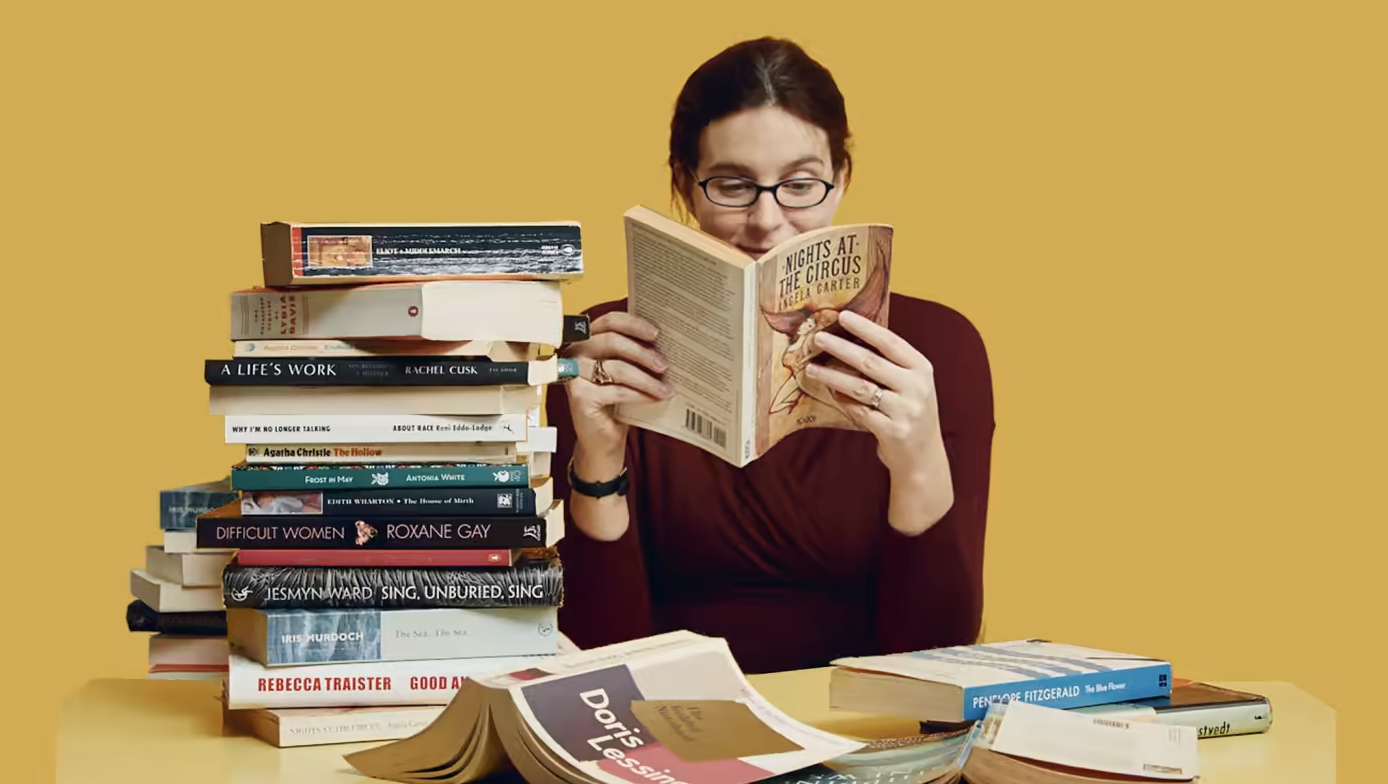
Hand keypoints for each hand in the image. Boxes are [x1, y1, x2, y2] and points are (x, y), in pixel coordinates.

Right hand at [562, 312, 672, 476]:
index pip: (609, 321)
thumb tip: (665, 341)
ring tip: (666, 388)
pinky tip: (654, 399)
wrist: (602, 440)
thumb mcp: (625, 373)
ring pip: (617, 368)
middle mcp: (575, 353)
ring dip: (647, 379)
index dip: (633, 324)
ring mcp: (574, 374)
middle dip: (643, 353)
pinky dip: (640, 395)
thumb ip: (634, 354)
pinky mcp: (579, 396)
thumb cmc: (615, 403)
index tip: (656, 333)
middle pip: (612, 341)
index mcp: (587, 340)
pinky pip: (616, 391)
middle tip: (664, 364)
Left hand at [804, 310, 944, 479]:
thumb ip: (890, 365)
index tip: (843, 316)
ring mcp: (905, 411)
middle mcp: (916, 387)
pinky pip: (859, 411)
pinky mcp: (892, 431)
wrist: (923, 456)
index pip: (891, 342)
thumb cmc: (911, 413)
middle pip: (871, 362)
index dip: (866, 328)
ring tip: (811, 369)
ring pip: (860, 388)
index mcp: (922, 369)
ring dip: (832, 376)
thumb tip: (850, 339)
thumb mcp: (911, 385)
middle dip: (841, 348)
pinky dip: (843, 400)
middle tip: (818, 338)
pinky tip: (831, 392)